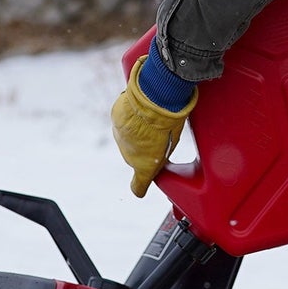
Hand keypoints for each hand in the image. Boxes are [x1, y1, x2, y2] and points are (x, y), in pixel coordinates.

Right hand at [111, 56, 197, 196]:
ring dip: (137, 133)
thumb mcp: (172, 143)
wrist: (153, 100)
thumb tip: (159, 149)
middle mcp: (129, 156)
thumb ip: (162, 151)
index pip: (138, 187)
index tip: (140, 188)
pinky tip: (141, 110)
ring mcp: (120, 138)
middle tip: (157, 137)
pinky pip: (123, 122)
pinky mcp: (115, 120)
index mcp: (144, 167)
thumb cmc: (169, 124)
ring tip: (150, 121)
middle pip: (135, 157)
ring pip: (128, 140)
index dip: (140, 186)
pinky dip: (130, 118)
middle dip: (144, 150)